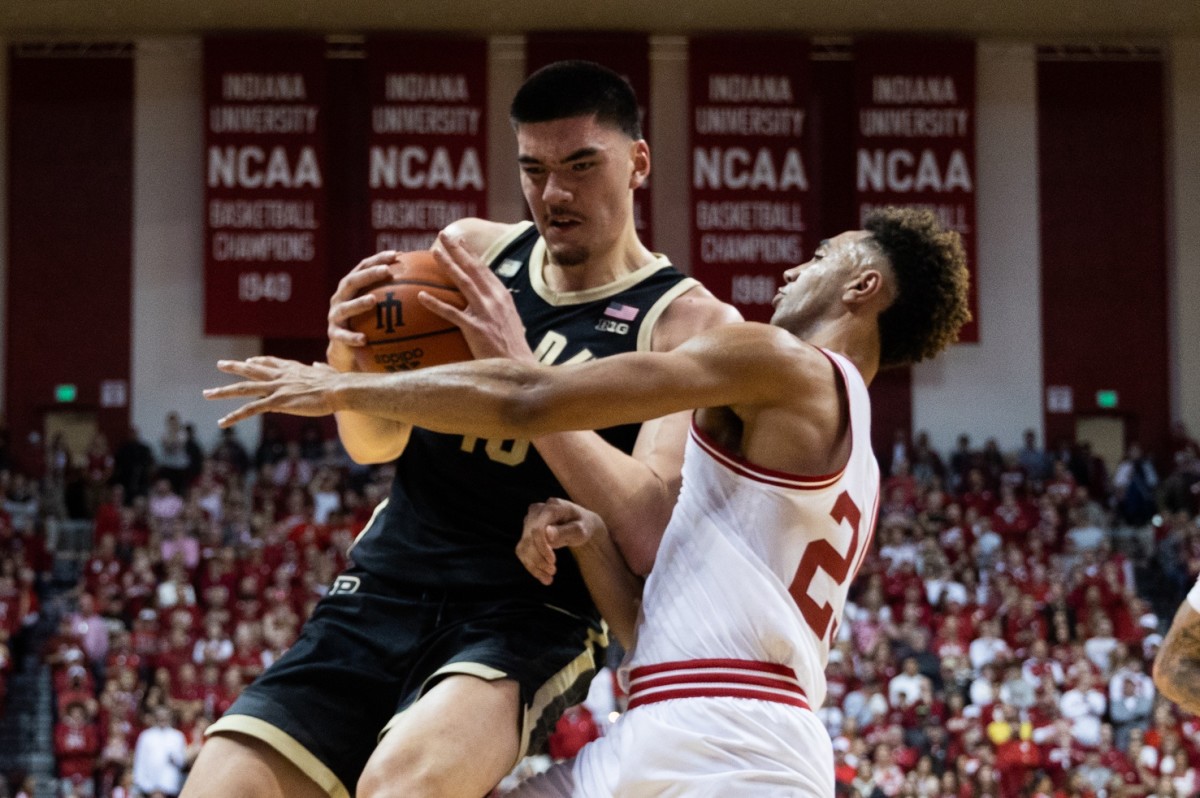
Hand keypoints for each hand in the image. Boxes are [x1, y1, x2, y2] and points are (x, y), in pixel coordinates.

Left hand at [204, 356, 341, 427]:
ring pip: (244, 388)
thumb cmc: (337, 383)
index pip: (271, 363)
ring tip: (208, 393)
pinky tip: (222, 421)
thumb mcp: (326, 372)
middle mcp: (280, 376)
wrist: (338, 389)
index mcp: (293, 369)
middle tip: (220, 364)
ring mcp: (276, 388)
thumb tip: (318, 365)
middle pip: (252, 370)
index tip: (249, 362)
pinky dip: (234, 416)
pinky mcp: (277, 402)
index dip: (259, 362)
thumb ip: (320, 368)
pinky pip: (250, 409)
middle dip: (235, 367)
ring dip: (223, 391)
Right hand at [327, 252, 396, 371]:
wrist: (347, 349)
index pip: (363, 267)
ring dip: (358, 303)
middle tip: (386, 271)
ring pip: (345, 308)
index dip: (378, 259)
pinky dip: (352, 337)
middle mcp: (340, 298)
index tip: (396, 255)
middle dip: (368, 275)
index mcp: (351, 286)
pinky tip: (364, 339)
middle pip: (352, 282)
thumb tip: (426, 278)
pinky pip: (343, 336)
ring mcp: (335, 316)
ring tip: (373, 300)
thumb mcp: (378, 304)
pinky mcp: (334, 334)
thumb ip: (394, 292)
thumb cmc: (368, 322)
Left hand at [426, 233, 534, 361]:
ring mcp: (485, 313)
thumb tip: (486, 304)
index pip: (485, 270)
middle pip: (474, 269)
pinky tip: (421, 296)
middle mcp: (495, 300)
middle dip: (458, 250)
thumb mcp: (509, 322)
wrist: (519, 368)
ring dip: (448, 265)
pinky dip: (435, 303)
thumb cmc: (512, 350)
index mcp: (503, 297)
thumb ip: (497, 309)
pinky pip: (451, 313)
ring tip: (434, 252)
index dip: (471, 253)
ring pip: (463, 283)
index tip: (460, 240)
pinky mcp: (476, 329)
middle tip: (443, 235)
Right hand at [517, 497, 603, 584]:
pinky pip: (522, 550)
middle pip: (528, 538)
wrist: (580, 524)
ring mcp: (529, 520)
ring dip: (534, 565)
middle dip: (538, 558)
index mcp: (552, 507)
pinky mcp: (526, 531)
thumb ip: (565, 531)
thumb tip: (547, 533)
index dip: (542, 547)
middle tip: (553, 572)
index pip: (538, 528)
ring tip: (548, 577)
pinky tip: (541, 575)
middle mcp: (537, 511)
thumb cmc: (582, 525)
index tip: (553, 561)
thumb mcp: (580, 530)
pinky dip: (530, 565)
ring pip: (523, 546)